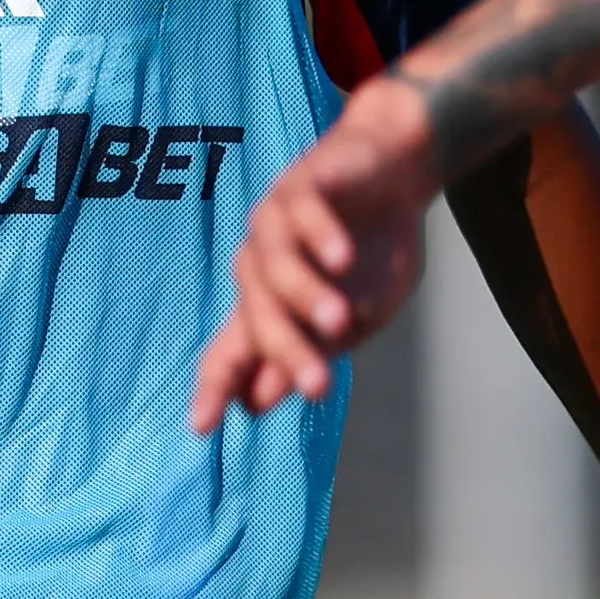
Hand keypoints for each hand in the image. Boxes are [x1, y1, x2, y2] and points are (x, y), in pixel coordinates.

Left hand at [190, 85, 450, 429]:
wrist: (397, 169)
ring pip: (275, 267)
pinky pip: (302, 213)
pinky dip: (321, 236)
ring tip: (340, 321)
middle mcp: (260, 267)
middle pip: (257, 316)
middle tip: (319, 389)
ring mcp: (274, 224)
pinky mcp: (300, 184)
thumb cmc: (374, 250)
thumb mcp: (356, 316)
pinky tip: (343, 259)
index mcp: (270, 306)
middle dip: (287, 354)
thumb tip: (257, 402)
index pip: (231, 353)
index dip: (216, 388)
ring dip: (305, 297)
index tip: (202, 429)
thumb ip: (312, 352)